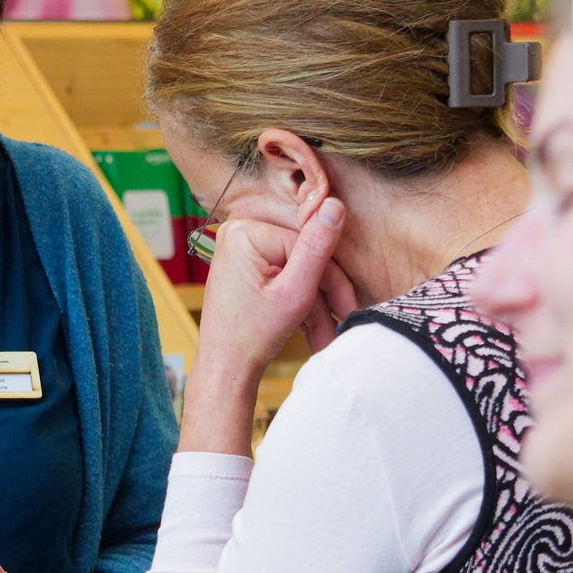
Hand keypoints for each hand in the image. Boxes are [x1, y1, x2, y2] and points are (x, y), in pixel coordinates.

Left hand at [195, 194, 351, 373]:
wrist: (225, 367)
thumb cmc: (252, 335)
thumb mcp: (295, 292)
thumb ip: (317, 248)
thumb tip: (335, 205)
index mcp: (245, 232)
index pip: (307, 244)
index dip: (331, 279)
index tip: (346, 308)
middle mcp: (239, 233)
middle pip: (302, 257)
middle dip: (324, 295)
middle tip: (343, 322)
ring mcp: (241, 250)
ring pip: (295, 272)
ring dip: (314, 306)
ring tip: (326, 338)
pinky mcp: (245, 267)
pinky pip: (282, 278)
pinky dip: (298, 304)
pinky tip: (313, 332)